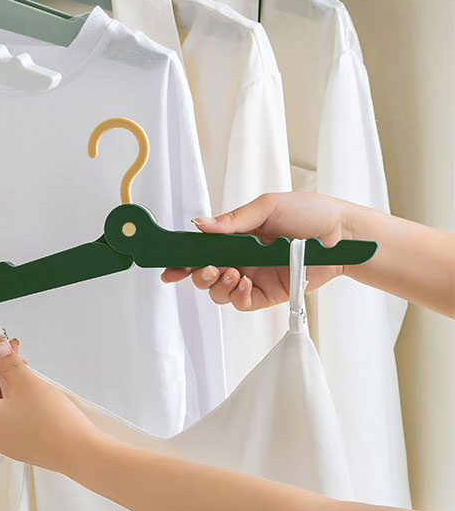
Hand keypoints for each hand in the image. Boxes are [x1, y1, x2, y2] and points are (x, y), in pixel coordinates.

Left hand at [0, 338, 106, 476]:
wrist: (79, 451)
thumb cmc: (54, 426)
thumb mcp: (27, 383)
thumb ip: (8, 363)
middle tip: (8, 349)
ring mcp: (6, 438)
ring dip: (7, 379)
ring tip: (21, 364)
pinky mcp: (21, 440)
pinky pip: (10, 412)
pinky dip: (15, 394)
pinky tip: (28, 383)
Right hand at [161, 192, 348, 309]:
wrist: (342, 234)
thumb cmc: (310, 213)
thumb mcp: (267, 207)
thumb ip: (232, 220)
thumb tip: (199, 224)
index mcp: (234, 237)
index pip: (200, 250)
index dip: (182, 259)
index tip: (168, 267)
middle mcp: (240, 259)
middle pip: (204, 276)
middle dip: (198, 275)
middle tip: (209, 269)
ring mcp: (253, 278)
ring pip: (219, 293)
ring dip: (218, 285)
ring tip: (233, 273)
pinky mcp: (268, 295)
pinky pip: (242, 303)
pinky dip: (237, 296)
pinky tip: (245, 284)